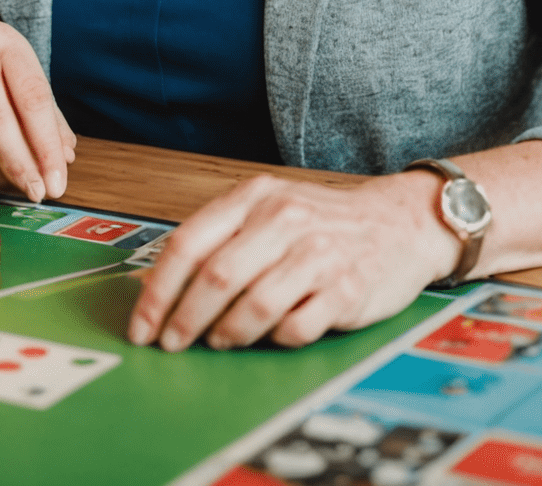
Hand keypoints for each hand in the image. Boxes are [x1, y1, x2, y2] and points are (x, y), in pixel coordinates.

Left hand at [127, 172, 459, 350]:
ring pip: (253, 306)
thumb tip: (162, 287)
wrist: (399, 222)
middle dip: (184, 320)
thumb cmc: (323, 221)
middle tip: (172, 345)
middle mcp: (284, 220)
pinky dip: (276, 338)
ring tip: (221, 340)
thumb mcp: (269, 208)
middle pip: (216, 278)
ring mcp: (318, 255)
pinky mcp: (347, 290)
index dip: (158, 290)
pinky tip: (272, 335)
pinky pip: (296, 327)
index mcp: (254, 197)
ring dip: (228, 333)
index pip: (189, 243)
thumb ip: (222, 238)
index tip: (142, 325)